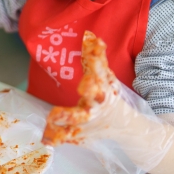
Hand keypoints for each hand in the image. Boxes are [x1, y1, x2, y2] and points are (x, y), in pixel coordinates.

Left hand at [42, 31, 173, 173]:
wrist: (127, 129)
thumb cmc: (109, 97)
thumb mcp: (106, 77)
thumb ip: (95, 57)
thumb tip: (89, 35)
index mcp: (102, 89)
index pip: (98, 73)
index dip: (94, 62)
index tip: (91, 47)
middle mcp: (95, 106)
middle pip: (92, 92)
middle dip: (85, 95)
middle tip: (81, 88)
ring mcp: (87, 123)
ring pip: (75, 121)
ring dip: (65, 118)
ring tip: (51, 118)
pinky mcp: (79, 135)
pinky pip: (65, 137)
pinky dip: (56, 138)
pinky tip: (46, 138)